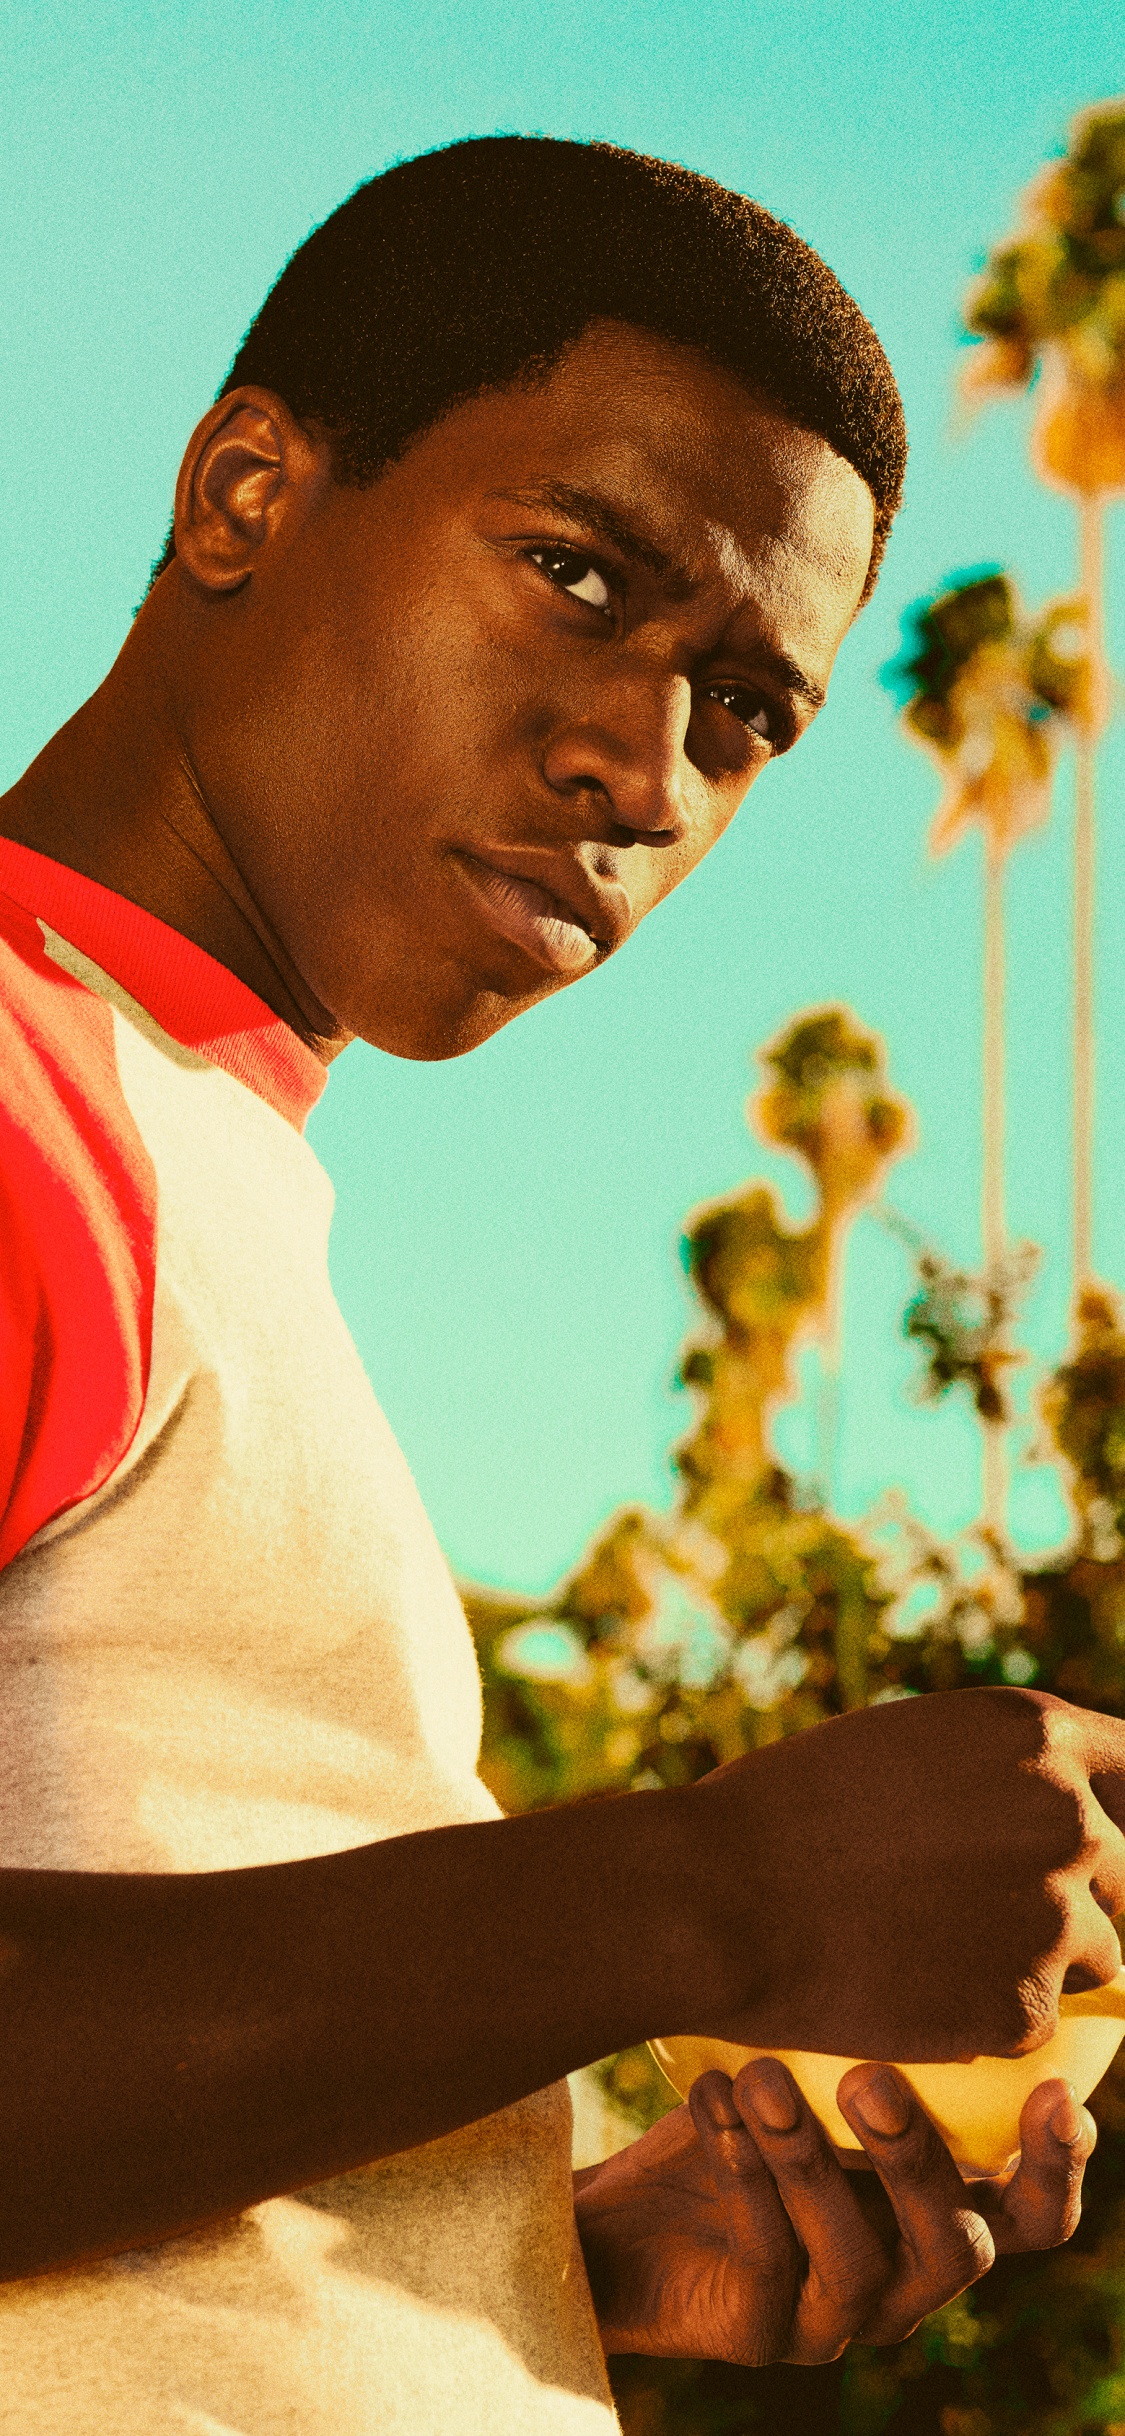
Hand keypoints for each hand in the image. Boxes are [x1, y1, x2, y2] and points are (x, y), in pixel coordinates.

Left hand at [572, 2058, 1094, 2364]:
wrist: (624, 2199)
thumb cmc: (737, 2107)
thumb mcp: (803, 2053)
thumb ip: (865, 2017)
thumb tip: (909, 1905)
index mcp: (939, 2212)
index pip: (1032, 2216)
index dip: (1058, 2167)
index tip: (1056, 2091)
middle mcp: (905, 2276)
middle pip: (959, 2250)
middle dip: (920, 2162)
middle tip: (872, 2080)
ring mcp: (835, 2319)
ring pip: (857, 2263)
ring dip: (811, 2163)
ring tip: (763, 2079)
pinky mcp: (761, 2335)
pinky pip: (769, 2263)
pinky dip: (745, 2177)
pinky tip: (713, 2098)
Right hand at [690, 1688, 1124, 2060]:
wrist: (716, 1898)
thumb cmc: (786, 1809)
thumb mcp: (905, 1745)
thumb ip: (995, 1770)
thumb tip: (1059, 1801)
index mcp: (1037, 1733)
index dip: (1122, 1808)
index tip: (1097, 1838)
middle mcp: (1069, 1817)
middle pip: (1120, 1870)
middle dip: (1073, 1891)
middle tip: (984, 1910)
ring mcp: (1057, 1917)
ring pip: (1096, 1952)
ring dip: (1038, 1958)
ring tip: (933, 1950)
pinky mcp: (1028, 2008)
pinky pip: (1034, 2017)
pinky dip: (986, 2015)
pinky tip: (911, 1992)